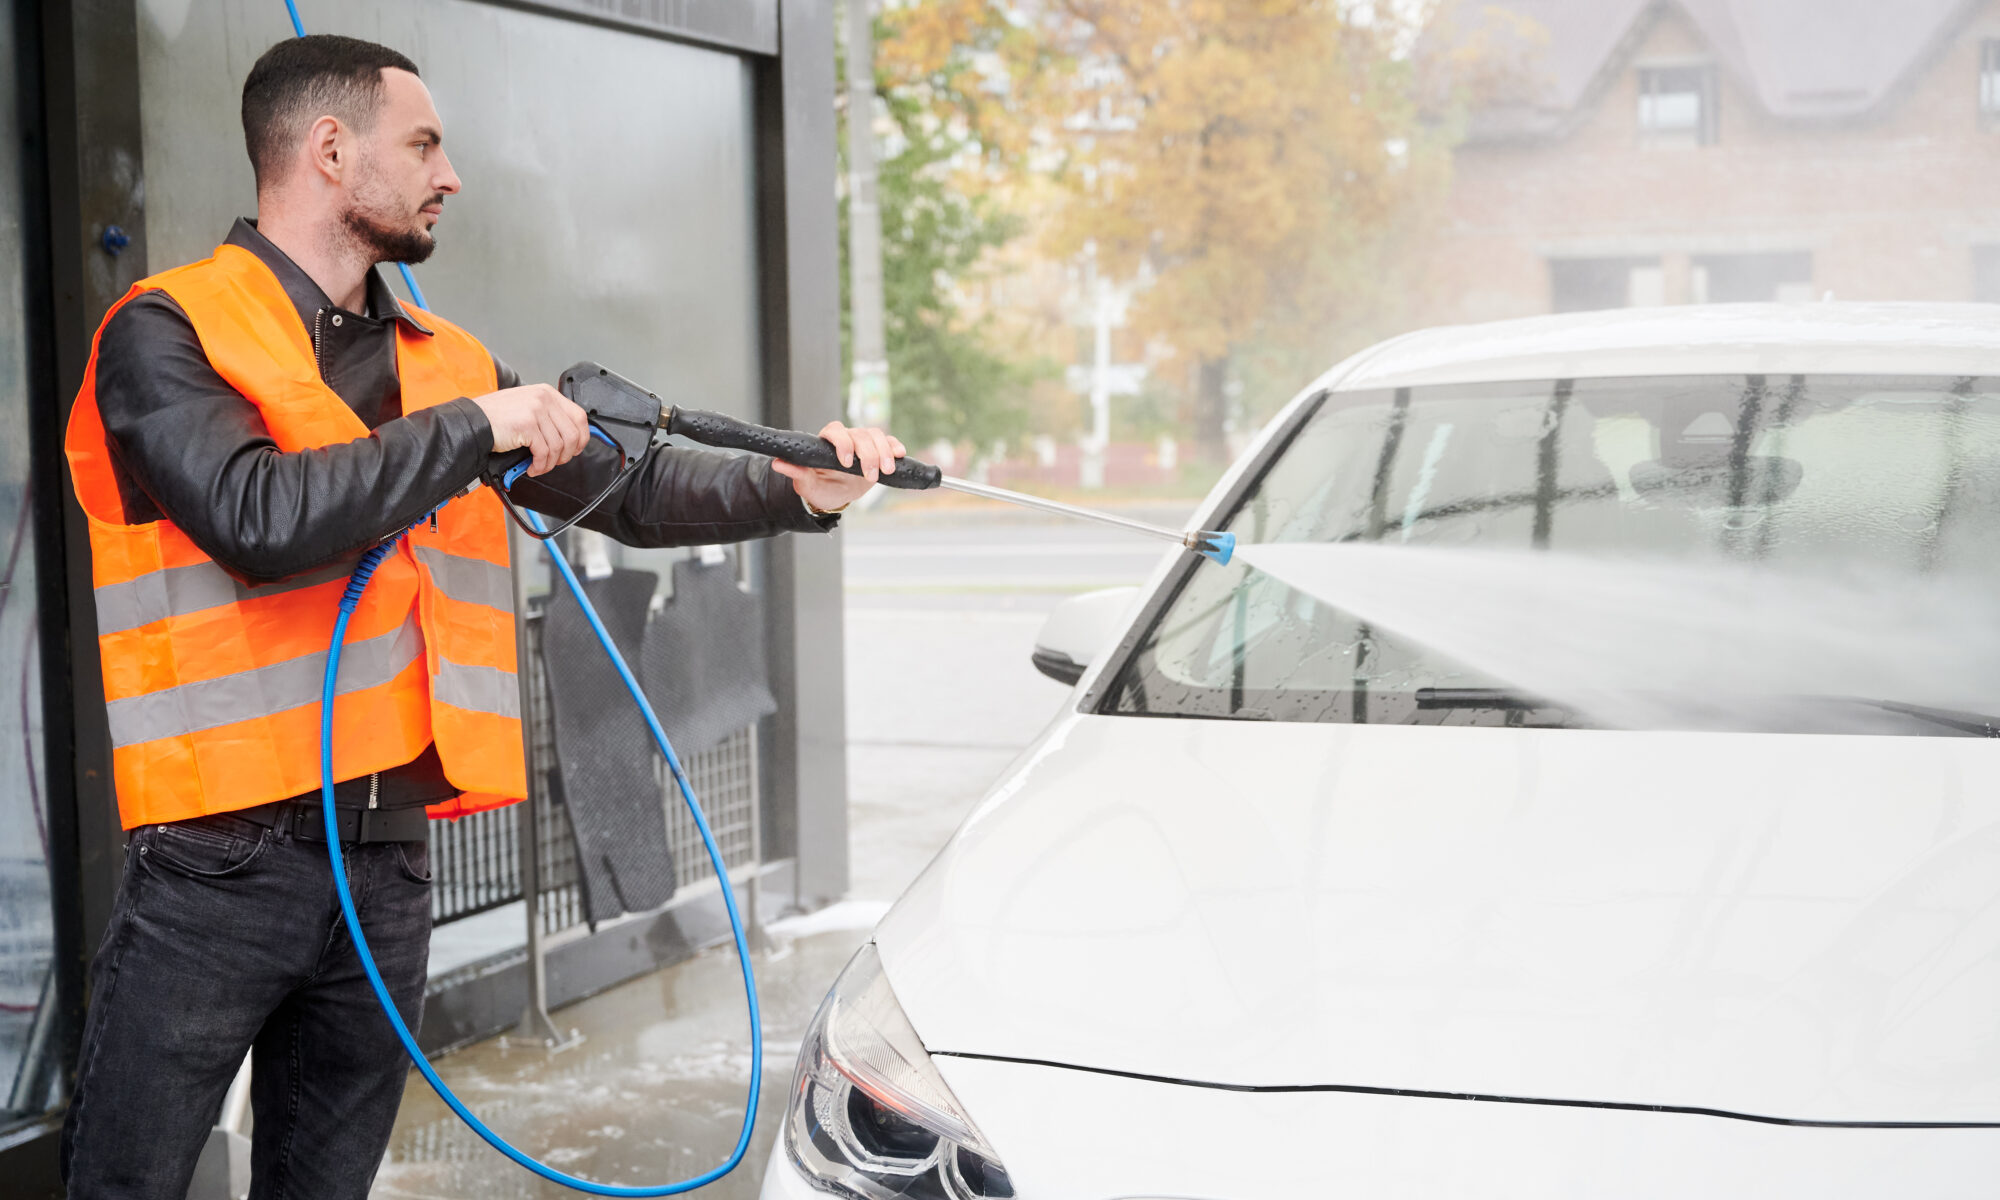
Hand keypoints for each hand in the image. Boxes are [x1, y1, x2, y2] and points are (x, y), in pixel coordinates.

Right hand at [470, 384, 590, 477]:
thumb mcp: (527, 407)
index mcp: (547, 393)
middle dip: (566, 454)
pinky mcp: (527, 425)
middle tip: (554, 462)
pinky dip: (540, 465)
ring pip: (559, 446)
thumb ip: (547, 417)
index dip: (582, 438)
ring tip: (539, 466)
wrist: (473, 421)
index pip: (579, 416)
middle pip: (573, 434)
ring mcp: (536, 410)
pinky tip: (532, 467)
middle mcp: (544, 399)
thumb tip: (568, 437)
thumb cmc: (496, 417)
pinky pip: (544, 453)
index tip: (575, 449)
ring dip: (550, 463)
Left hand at [770, 421, 906, 511]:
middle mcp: (846, 437)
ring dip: (884, 452)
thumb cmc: (819, 487)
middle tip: (870, 476)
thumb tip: (779, 463)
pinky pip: (888, 441)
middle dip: (868, 454)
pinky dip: (895, 446)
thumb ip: (796, 472)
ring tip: (886, 470)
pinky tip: (900, 455)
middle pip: (860, 434)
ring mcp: (863, 442)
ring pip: (876, 435)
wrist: (835, 494)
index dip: (843, 443)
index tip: (846, 462)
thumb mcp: (807, 484)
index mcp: (827, 441)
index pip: (835, 431)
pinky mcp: (878, 450)